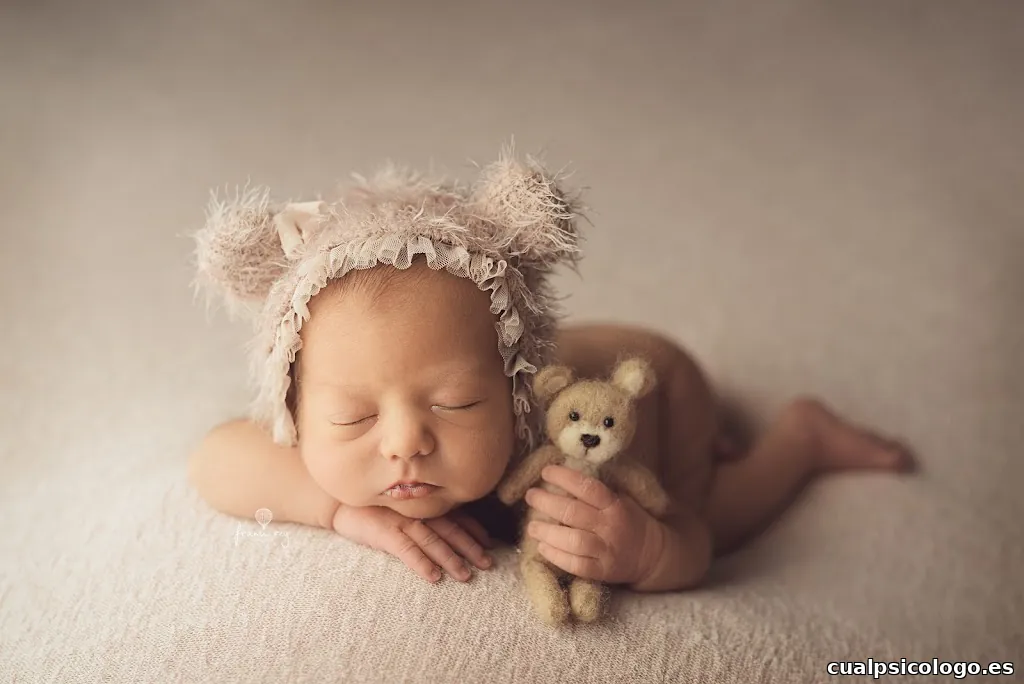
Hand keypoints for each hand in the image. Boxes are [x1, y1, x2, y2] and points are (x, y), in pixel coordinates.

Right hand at [333, 504, 493, 583]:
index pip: (456, 516)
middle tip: (487, 564)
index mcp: (424, 504)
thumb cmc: (374, 505)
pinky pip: (406, 550)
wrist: (339, 501)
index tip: (490, 543)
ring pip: (433, 541)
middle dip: (471, 548)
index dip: (474, 531)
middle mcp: (418, 511)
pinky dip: (421, 563)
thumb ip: (425, 513)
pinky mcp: (385, 533)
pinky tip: (433, 577)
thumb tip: (453, 525)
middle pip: (451, 530)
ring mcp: (402, 521)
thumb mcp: (403, 505)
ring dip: (451, 559)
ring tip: (465, 575)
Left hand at [523, 465, 665, 585]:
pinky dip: (557, 556)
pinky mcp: (602, 571)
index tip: (546, 471)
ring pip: (574, 541)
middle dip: (547, 503)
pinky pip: (576, 565)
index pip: (588, 487)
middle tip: (531, 496)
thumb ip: (596, 492)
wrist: (651, 555)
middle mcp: (610, 527)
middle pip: (574, 513)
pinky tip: (543, 548)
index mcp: (615, 505)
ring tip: (531, 527)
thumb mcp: (620, 499)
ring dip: (548, 532)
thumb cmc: (629, 521)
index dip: (564, 477)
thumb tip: (562, 476)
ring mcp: (607, 550)